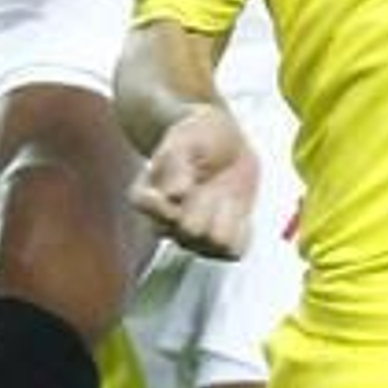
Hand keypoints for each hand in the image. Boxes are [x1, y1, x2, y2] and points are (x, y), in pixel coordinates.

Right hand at [129, 104, 258, 259]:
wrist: (226, 142)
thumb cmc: (199, 136)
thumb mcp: (186, 139)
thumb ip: (177, 164)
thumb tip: (175, 194)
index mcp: (146, 197)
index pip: (151, 209)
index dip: (175, 194)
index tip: (188, 176)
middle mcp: (164, 225)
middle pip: (190, 229)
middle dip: (207, 201)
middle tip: (211, 180)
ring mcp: (191, 239)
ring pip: (216, 243)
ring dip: (227, 214)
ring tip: (224, 192)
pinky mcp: (217, 245)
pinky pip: (234, 251)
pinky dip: (241, 228)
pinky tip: (236, 207)